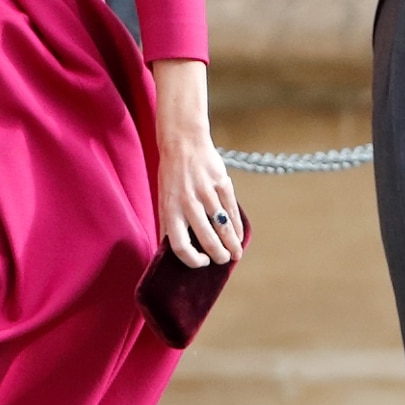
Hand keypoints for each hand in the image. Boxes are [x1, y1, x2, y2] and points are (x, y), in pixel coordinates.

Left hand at [151, 60, 243, 269]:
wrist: (183, 142)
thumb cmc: (172, 176)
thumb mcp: (164, 199)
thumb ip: (169, 223)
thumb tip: (175, 252)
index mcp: (169, 209)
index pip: (180, 245)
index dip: (192, 260)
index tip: (202, 262)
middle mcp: (187, 202)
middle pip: (207, 239)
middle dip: (218, 255)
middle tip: (223, 260)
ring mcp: (206, 192)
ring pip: (223, 227)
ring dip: (232, 244)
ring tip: (235, 253)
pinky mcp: (221, 182)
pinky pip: (232, 210)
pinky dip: (238, 227)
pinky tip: (240, 235)